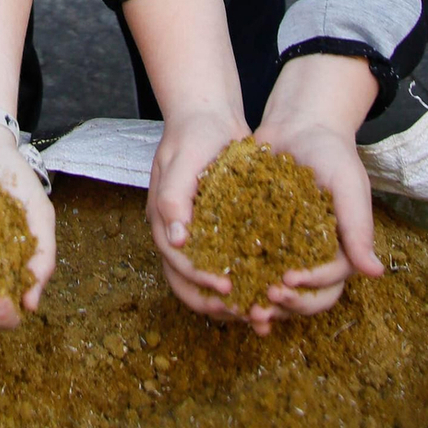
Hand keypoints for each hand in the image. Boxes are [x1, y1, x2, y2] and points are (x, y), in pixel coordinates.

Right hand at [147, 99, 252, 321]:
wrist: (210, 116)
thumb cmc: (194, 133)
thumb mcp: (183, 159)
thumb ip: (174, 197)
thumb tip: (174, 239)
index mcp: (163, 219)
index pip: (176, 263)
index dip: (200, 280)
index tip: (228, 287)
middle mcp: (176, 232)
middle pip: (186, 282)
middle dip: (213, 302)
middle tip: (245, 311)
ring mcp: (196, 232)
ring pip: (204, 280)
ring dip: (228, 300)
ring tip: (258, 312)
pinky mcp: (216, 229)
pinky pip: (225, 263)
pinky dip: (242, 280)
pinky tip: (265, 289)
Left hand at [251, 54, 383, 329]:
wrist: (299, 126)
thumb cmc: (332, 153)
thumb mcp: (349, 185)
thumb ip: (358, 228)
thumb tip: (376, 273)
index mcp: (341, 250)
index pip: (329, 283)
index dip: (310, 287)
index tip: (288, 279)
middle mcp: (315, 256)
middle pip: (305, 297)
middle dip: (287, 303)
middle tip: (264, 300)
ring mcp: (287, 249)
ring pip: (278, 289)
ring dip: (264, 302)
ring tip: (244, 306)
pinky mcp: (261, 237)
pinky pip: (252, 264)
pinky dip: (241, 278)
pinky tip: (225, 284)